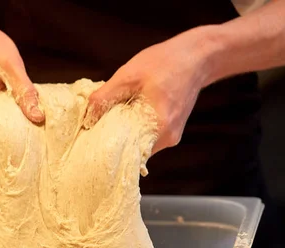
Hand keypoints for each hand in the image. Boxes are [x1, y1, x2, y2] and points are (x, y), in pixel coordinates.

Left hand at [83, 29, 212, 154]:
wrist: (197, 56)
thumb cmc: (164, 62)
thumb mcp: (128, 75)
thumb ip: (105, 97)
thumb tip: (87, 119)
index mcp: (159, 127)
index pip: (127, 154)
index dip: (107, 150)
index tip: (91, 145)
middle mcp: (168, 138)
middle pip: (133, 151)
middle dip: (114, 142)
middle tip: (96, 131)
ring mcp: (172, 136)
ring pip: (141, 144)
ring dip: (126, 134)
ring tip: (112, 119)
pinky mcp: (172, 130)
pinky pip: (148, 136)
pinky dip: (137, 128)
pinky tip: (129, 114)